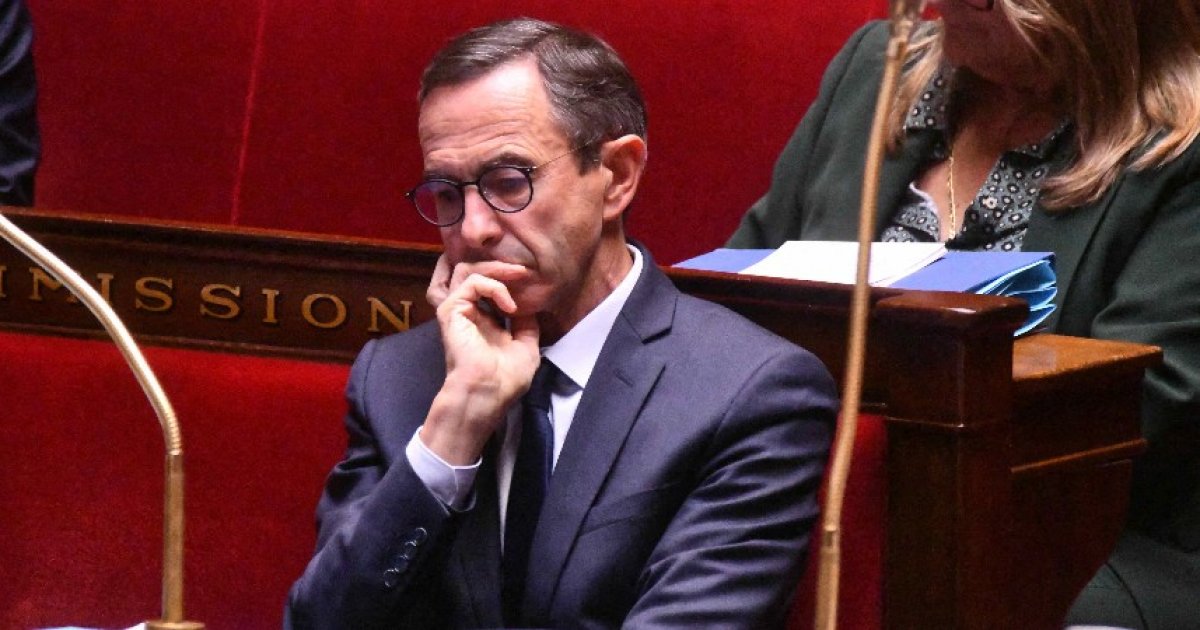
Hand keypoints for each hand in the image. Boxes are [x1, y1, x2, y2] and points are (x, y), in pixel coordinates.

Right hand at [420, 265, 539, 464]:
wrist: (488, 394)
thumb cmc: (505, 380)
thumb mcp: (527, 347)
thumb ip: (527, 324)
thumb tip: (530, 304)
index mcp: (485, 323)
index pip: (489, 287)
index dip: (508, 278)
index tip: (531, 278)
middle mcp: (470, 314)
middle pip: (476, 272)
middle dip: (501, 267)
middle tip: (524, 271)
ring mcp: (458, 311)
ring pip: (469, 271)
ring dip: (496, 269)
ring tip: (518, 275)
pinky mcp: (452, 311)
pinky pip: (472, 283)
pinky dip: (494, 287)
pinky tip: (510, 306)